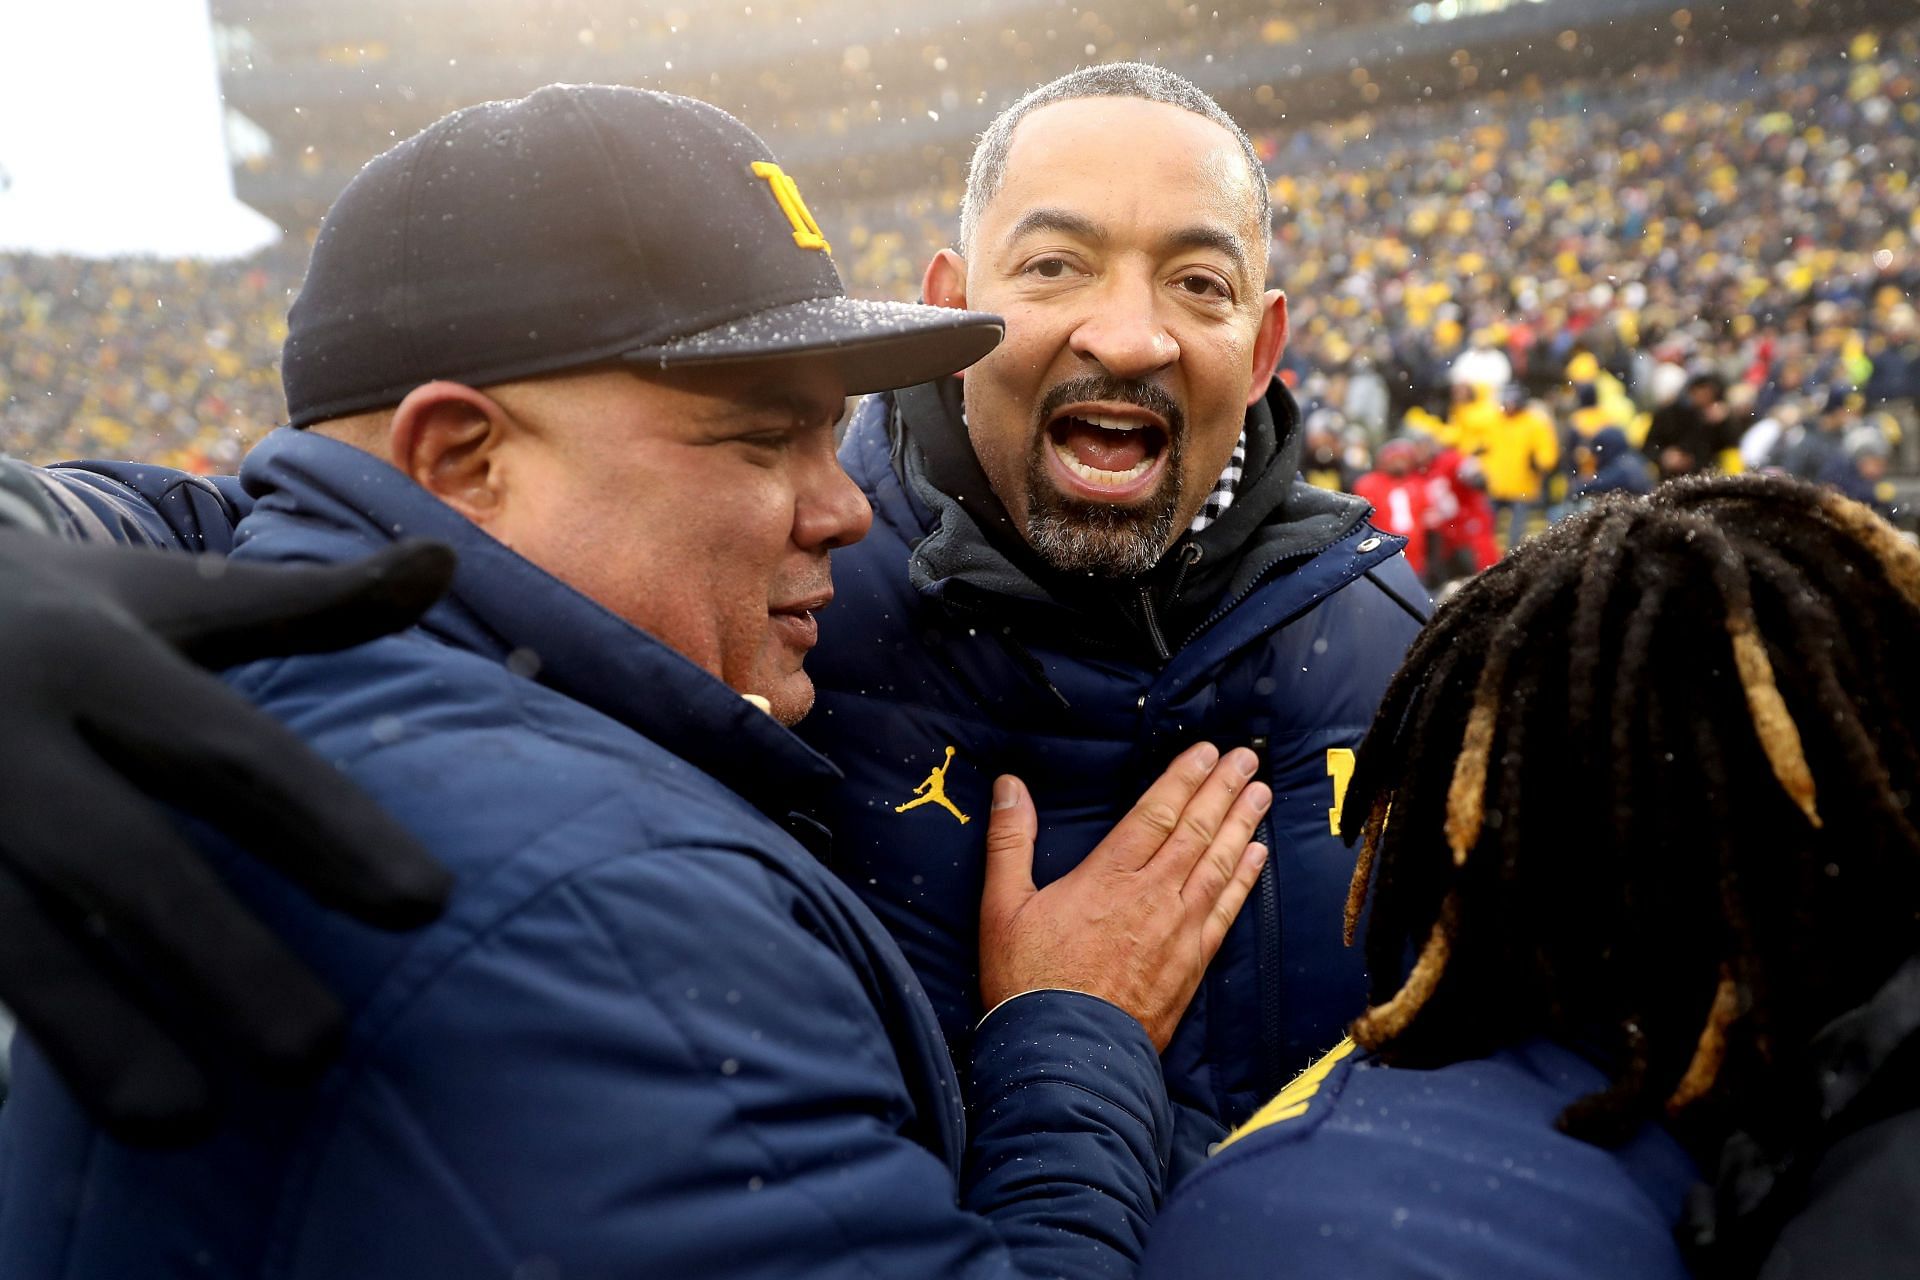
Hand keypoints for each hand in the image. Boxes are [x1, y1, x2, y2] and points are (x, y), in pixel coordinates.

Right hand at [0, 530, 456, 1142]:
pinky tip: (85, 1103)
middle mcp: (6, 734)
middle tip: (323, 1052)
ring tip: (189, 1123)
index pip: (232, 755)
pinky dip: (20, 1025)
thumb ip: (306, 604)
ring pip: (13, 937)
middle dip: (220, 954)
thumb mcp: (164, 597)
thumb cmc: (47, 613)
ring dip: (97, 1031)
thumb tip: (445, 562)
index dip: (330, 828)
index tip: (427, 906)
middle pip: (124, 858)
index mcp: (96, 659)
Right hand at [978, 743, 1270, 1049]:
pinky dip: (1244, 880)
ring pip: (1218, 865)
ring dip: (1241, 825)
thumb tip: (1009, 786)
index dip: (1183, 778)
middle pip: (1195, 831)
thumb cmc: (1027, 982)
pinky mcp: (1192, 964)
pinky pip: (1226, 911)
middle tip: (1246, 759)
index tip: (1207, 752)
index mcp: (1107, 877)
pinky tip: (1257, 856)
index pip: (1155, 813)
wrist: (1065, 1055)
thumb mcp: (1002, 906)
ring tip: (1260, 793)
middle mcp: (1151, 896)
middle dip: (1222, 790)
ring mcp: (1177, 930)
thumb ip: (1010, 842)